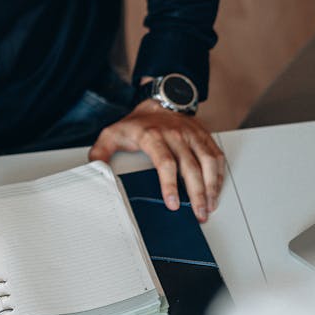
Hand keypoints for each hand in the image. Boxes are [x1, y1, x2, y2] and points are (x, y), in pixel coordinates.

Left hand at [88, 101, 225, 221]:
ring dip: (212, 187)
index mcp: (153, 136)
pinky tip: (216, 190)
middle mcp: (176, 135)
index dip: (170, 185)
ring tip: (209, 206)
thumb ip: (101, 152)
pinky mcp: (204, 136)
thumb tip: (95, 170)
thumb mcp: (113, 133)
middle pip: (191, 167)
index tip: (174, 204)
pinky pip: (216, 156)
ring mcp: (192, 135)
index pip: (165, 162)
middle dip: (197, 193)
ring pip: (208, 162)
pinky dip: (219, 175)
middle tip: (198, 214)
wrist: (160, 100)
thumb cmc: (138, 123)